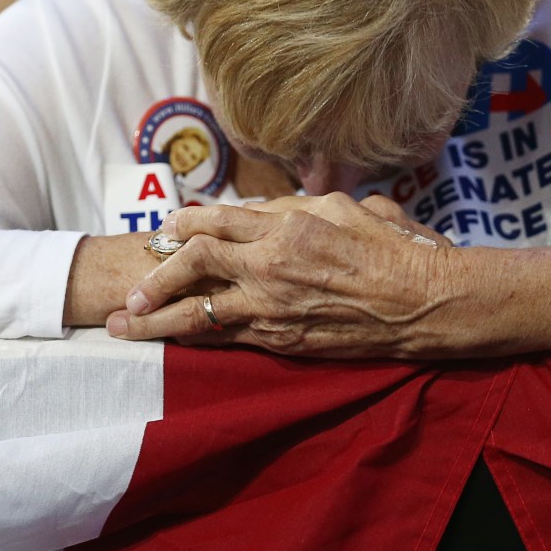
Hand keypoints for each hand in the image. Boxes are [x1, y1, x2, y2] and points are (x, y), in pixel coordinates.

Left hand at [107, 193, 458, 357]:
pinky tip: (175, 343)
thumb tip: (262, 213)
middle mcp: (271, 267)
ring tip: (124, 328)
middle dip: (153, 279)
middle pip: (193, 267)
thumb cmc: (395, 249)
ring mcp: (275, 309)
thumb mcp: (346, 207)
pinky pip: (228, 341)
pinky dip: (197, 340)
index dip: (179, 227)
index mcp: (286, 227)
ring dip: (157, 322)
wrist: (426, 304)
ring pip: (199, 315)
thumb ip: (296, 207)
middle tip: (128, 291)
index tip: (161, 232)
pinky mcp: (284, 342)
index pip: (214, 224)